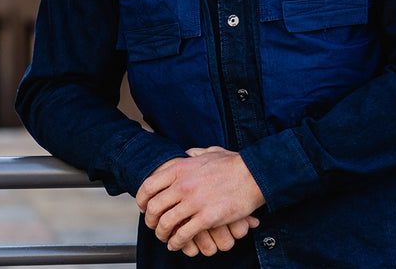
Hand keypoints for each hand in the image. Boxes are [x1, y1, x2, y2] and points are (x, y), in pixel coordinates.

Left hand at [135, 146, 264, 254]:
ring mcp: (194, 202)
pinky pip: (183, 235)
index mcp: (181, 168)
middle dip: (150, 221)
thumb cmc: (233, 164)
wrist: (254, 175)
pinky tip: (177, 244)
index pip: (148, 186)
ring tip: (166, 237)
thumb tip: (184, 154)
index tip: (143, 208)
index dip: (141, 200)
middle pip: (153, 208)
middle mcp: (184, 184)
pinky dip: (176, 242)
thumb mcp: (209, 152)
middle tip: (154, 225)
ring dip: (162, 234)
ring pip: (165, 224)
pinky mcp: (207, 217)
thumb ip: (193, 153)